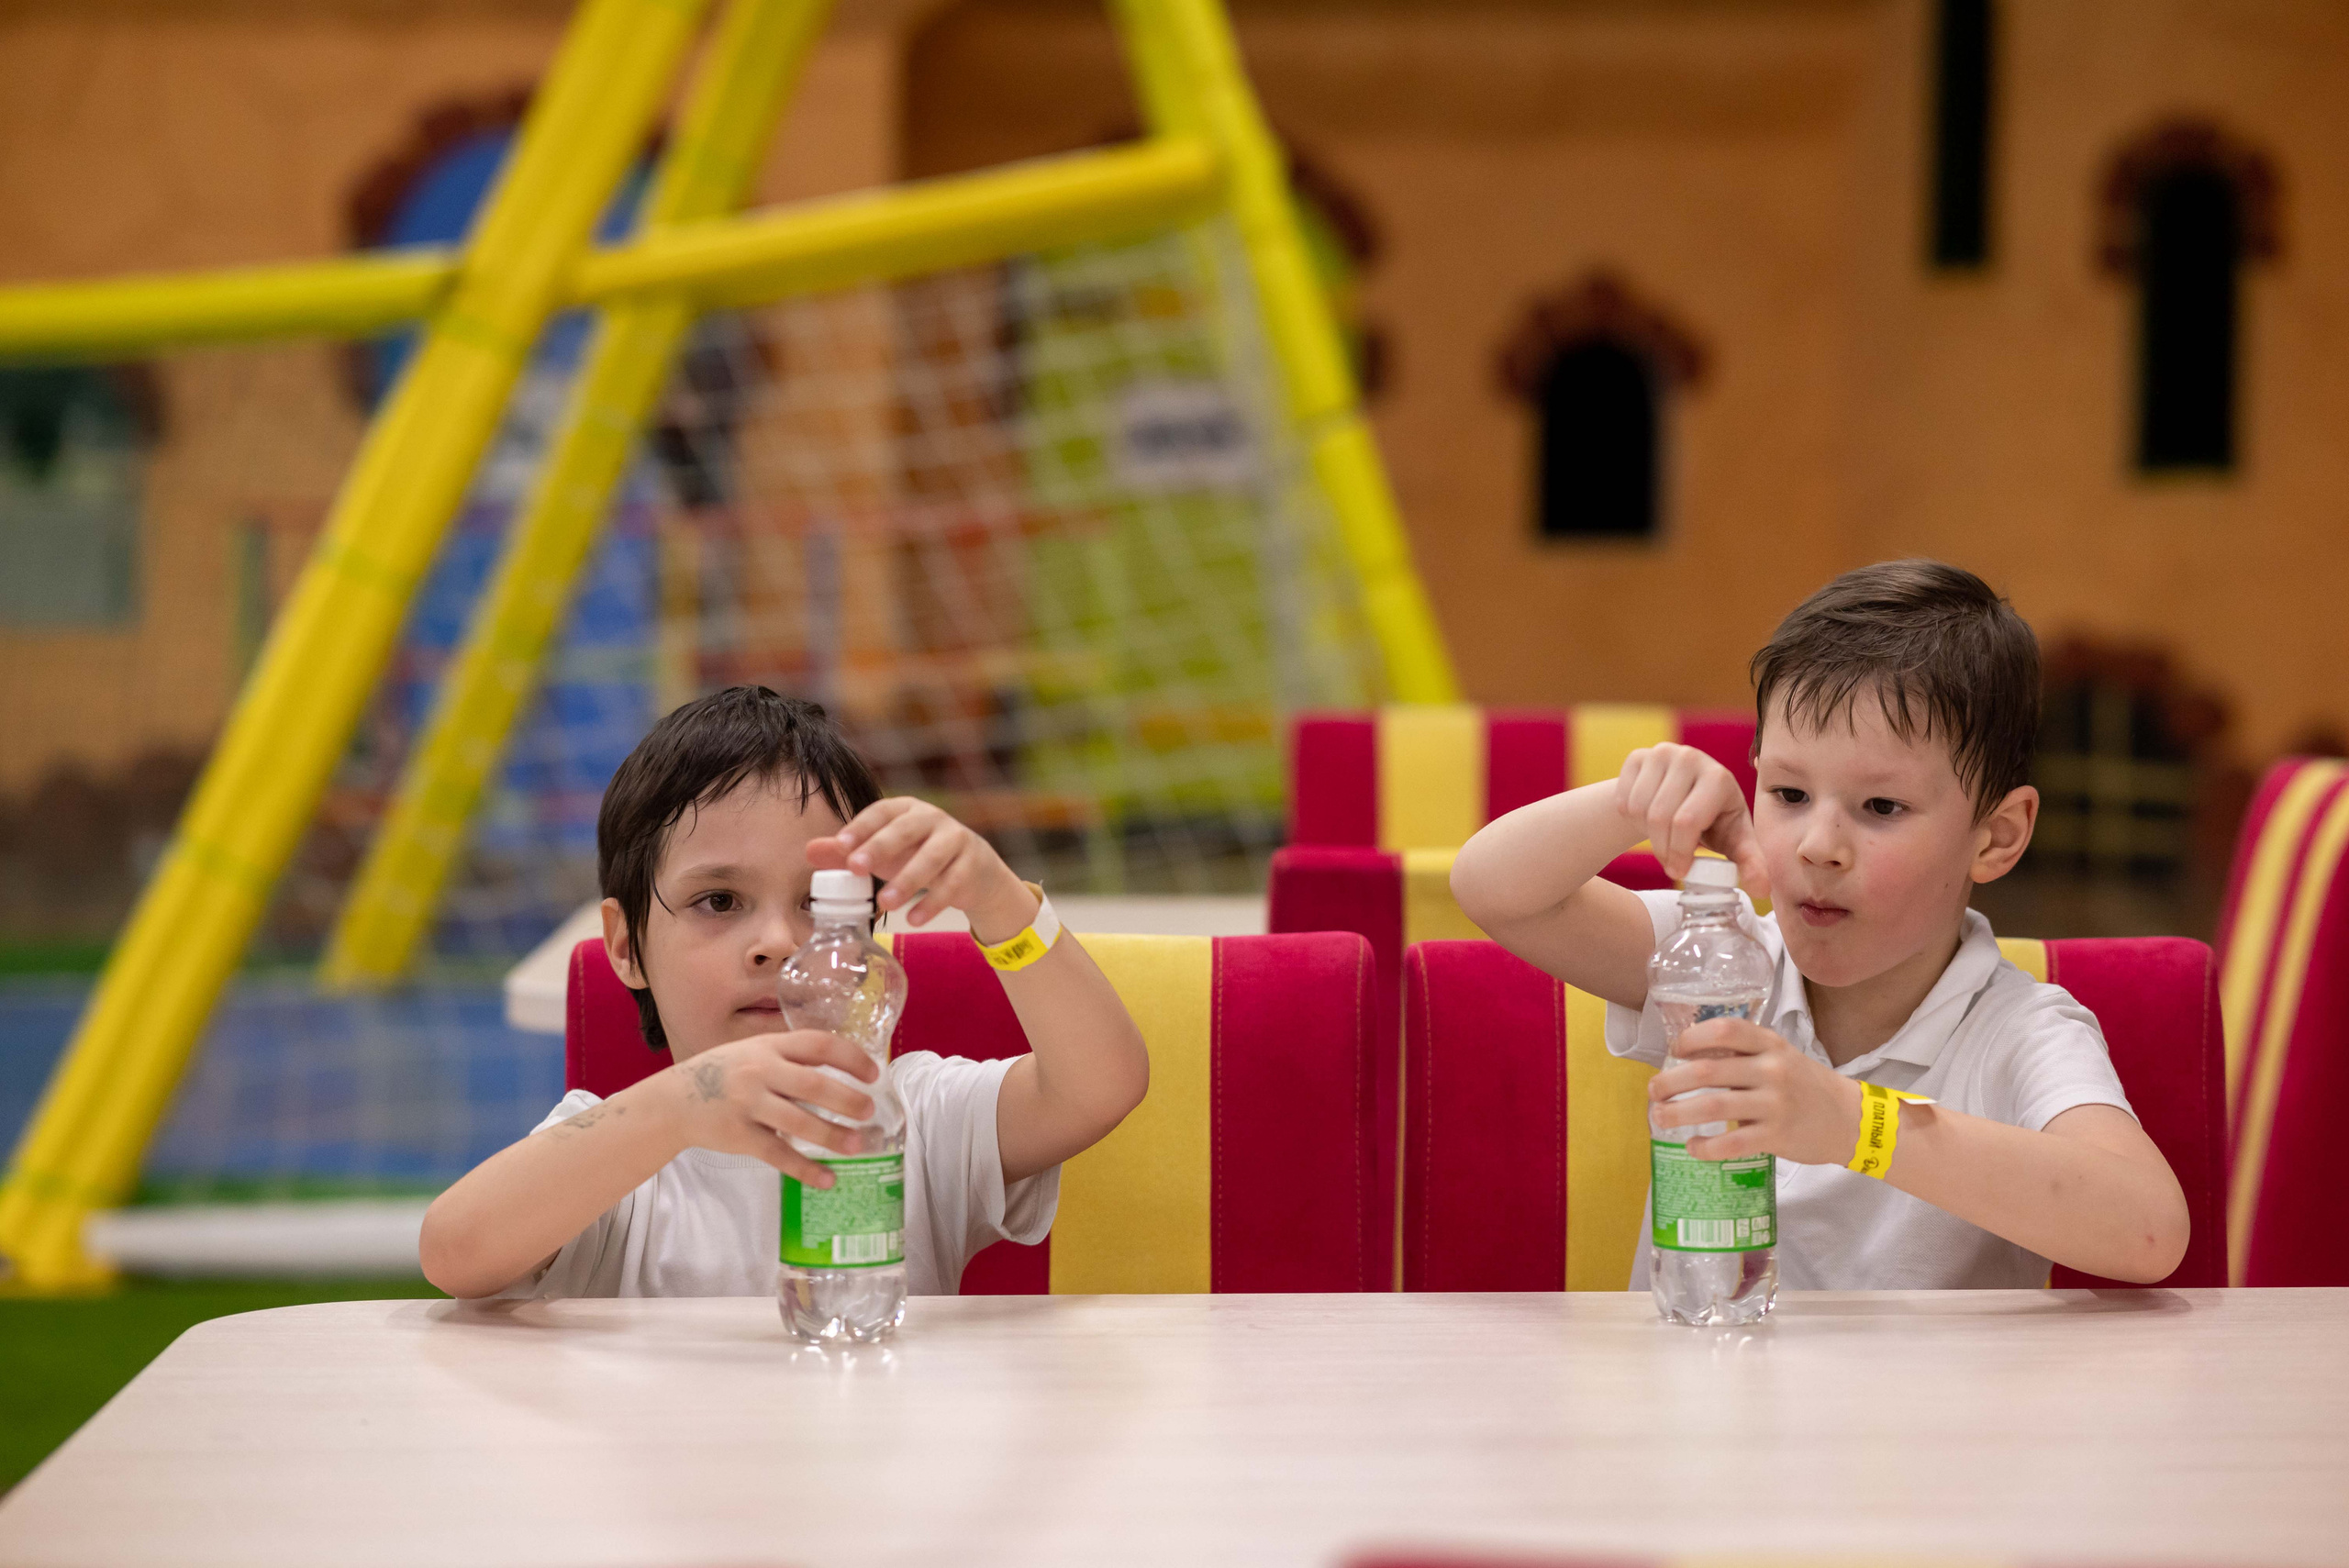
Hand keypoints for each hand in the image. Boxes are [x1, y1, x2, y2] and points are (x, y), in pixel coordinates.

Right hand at [665, 1031, 880, 1186]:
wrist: (673, 1101)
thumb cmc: (724, 1073)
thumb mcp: (754, 1052)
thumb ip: (790, 1058)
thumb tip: (843, 1071)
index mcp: (769, 1046)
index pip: (818, 1044)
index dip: (850, 1057)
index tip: (874, 1073)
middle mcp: (759, 1072)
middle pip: (813, 1084)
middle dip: (847, 1099)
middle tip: (870, 1111)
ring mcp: (748, 1104)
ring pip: (799, 1122)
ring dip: (832, 1136)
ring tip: (857, 1145)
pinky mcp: (740, 1136)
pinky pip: (778, 1155)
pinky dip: (805, 1169)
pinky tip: (827, 1179)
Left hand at [808, 797, 1037, 940]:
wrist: (975, 871)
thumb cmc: (919, 856)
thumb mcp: (884, 854)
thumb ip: (848, 853)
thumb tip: (808, 851)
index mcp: (907, 809)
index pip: (882, 811)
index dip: (861, 827)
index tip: (840, 846)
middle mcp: (933, 819)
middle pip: (907, 829)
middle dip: (881, 847)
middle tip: (857, 868)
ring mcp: (956, 840)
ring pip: (932, 858)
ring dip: (907, 881)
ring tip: (884, 903)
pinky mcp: (972, 866)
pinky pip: (952, 884)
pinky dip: (932, 903)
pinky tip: (912, 920)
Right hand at [1613, 743, 1769, 896]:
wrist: (1681, 797)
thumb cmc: (1713, 823)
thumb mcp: (1735, 842)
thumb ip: (1751, 864)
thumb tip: (1761, 890)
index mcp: (1718, 777)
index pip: (1687, 821)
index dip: (1679, 852)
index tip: (1679, 871)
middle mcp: (1690, 758)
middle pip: (1660, 816)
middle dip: (1662, 849)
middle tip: (1669, 863)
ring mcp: (1661, 753)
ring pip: (1638, 808)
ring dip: (1646, 834)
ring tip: (1663, 837)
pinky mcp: (1638, 756)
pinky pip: (1622, 799)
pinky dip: (1630, 819)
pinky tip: (1647, 819)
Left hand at [1649, 1018, 1861, 1164]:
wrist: (1850, 1119)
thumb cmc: (1805, 1085)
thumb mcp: (1779, 1056)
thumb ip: (1742, 1054)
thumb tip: (1687, 1060)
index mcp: (1770, 1044)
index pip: (1725, 1029)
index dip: (1691, 1038)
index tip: (1674, 1051)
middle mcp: (1771, 1069)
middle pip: (1708, 1070)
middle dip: (1671, 1081)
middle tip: (1653, 1090)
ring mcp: (1775, 1104)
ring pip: (1713, 1106)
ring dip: (1677, 1112)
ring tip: (1659, 1117)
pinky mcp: (1777, 1136)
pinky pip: (1731, 1143)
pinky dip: (1705, 1147)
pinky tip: (1693, 1147)